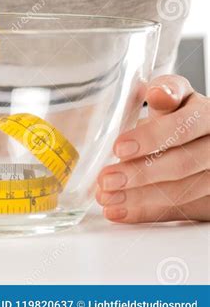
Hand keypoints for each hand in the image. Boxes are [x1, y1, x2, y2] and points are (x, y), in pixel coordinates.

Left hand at [96, 75, 209, 222]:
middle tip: (107, 178)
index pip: (182, 125)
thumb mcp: (174, 95)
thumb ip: (165, 94)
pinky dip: (146, 212)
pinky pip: (179, 211)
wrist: (198, 136)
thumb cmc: (180, 113)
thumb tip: (158, 95)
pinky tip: (120, 210)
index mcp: (206, 114)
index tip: (119, 147)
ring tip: (107, 196)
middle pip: (182, 164)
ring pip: (181, 192)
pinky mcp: (208, 199)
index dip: (150, 137)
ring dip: (140, 197)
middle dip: (140, 173)